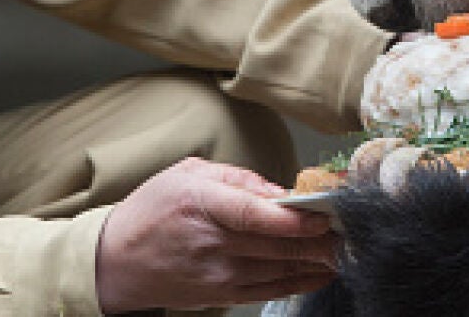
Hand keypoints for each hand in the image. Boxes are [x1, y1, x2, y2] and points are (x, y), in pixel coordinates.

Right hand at [93, 156, 337, 311]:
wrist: (117, 261)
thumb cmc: (153, 210)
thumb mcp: (188, 174)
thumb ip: (238, 178)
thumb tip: (280, 190)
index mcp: (202, 203)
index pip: (254, 214)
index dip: (294, 217)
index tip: (324, 213)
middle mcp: (211, 242)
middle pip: (276, 243)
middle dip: (320, 238)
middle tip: (351, 227)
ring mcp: (217, 273)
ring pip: (279, 267)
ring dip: (318, 259)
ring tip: (346, 246)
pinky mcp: (222, 294)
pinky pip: (270, 290)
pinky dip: (301, 282)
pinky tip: (324, 271)